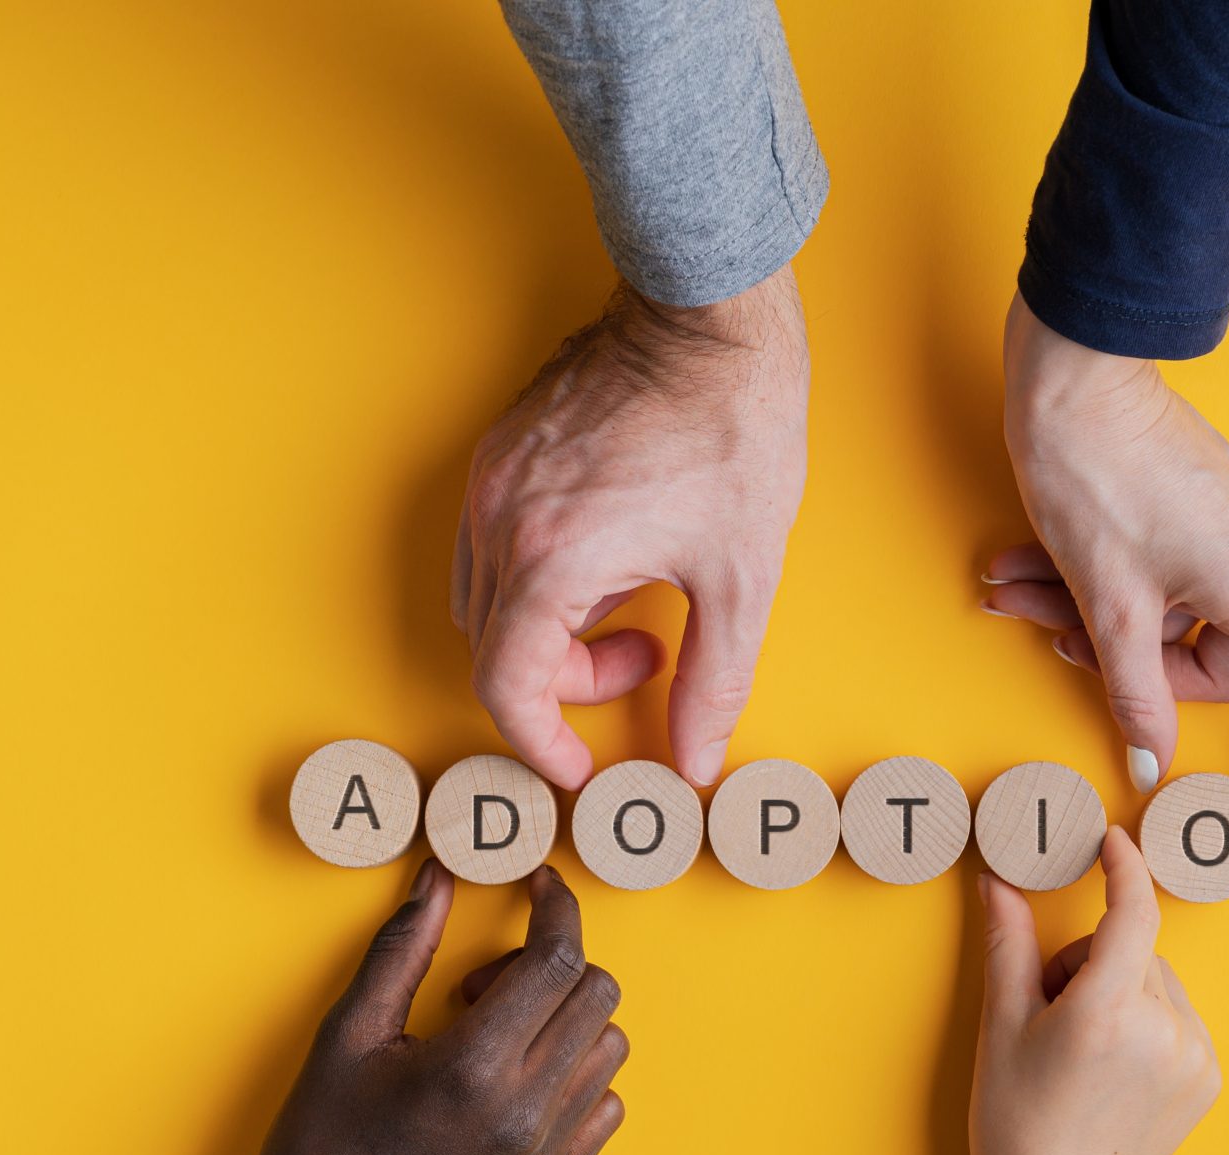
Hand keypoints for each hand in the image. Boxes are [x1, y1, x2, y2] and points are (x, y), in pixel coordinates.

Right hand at [198, 860, 629, 1154]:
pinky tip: (514, 1083)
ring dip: (564, 1021)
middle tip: (483, 986)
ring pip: (608, 1048)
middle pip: (597, 995)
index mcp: (472, 1066)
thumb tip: (440, 878)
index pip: (558, 960)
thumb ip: (402, 949)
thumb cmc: (323, 1144)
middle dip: (552, 964)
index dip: (557, 908)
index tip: (538, 885)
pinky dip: (574, 1077)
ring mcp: (545, 1153)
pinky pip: (606, 1105)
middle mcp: (524, 1110)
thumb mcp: (347, 1035)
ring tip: (493, 1040)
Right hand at [454, 267, 809, 788]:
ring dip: (547, 630)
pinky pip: (490, 543)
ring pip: (486, 598)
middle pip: (496, 649)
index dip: (542, 740)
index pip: (507, 687)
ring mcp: (493, 478)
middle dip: (565, 682)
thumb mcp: (742, 575)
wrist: (710, 316)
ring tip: (633, 602)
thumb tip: (695, 758)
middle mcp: (503, 521)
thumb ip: (714, 680)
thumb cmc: (732, 429)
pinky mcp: (502, 448)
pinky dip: (536, 578)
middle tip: (651, 655)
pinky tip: (608, 554)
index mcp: (554, 560)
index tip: (580, 763)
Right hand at [970, 827, 1220, 1154]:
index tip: (1109, 842)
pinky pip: (1177, 1018)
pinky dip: (1147, 1024)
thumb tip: (997, 881)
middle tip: (1052, 1019)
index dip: (1122, 868)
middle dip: (1093, 963)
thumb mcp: (1001, 1030)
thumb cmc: (1017, 1127)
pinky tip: (1113, 1072)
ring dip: (1122, 993)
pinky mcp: (1208, 1077)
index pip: (1132, 912)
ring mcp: (1193, 1056)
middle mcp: (1162, 1029)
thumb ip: (1007, 945)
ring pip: (1157, 982)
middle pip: (1134, 950)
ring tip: (1082, 1053)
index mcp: (1106, 1013)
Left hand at [989, 291, 1228, 798]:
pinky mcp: (1205, 498)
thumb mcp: (1106, 602)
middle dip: (1127, 657)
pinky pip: (1164, 565)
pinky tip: (1032, 562)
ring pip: (1172, 607)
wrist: (1074, 372)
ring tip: (1016, 587)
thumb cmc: (1094, 475)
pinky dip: (1103, 575)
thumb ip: (1132, 691)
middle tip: (1053, 637)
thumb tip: (1152, 762)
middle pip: (1214, 652)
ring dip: (1093, 610)